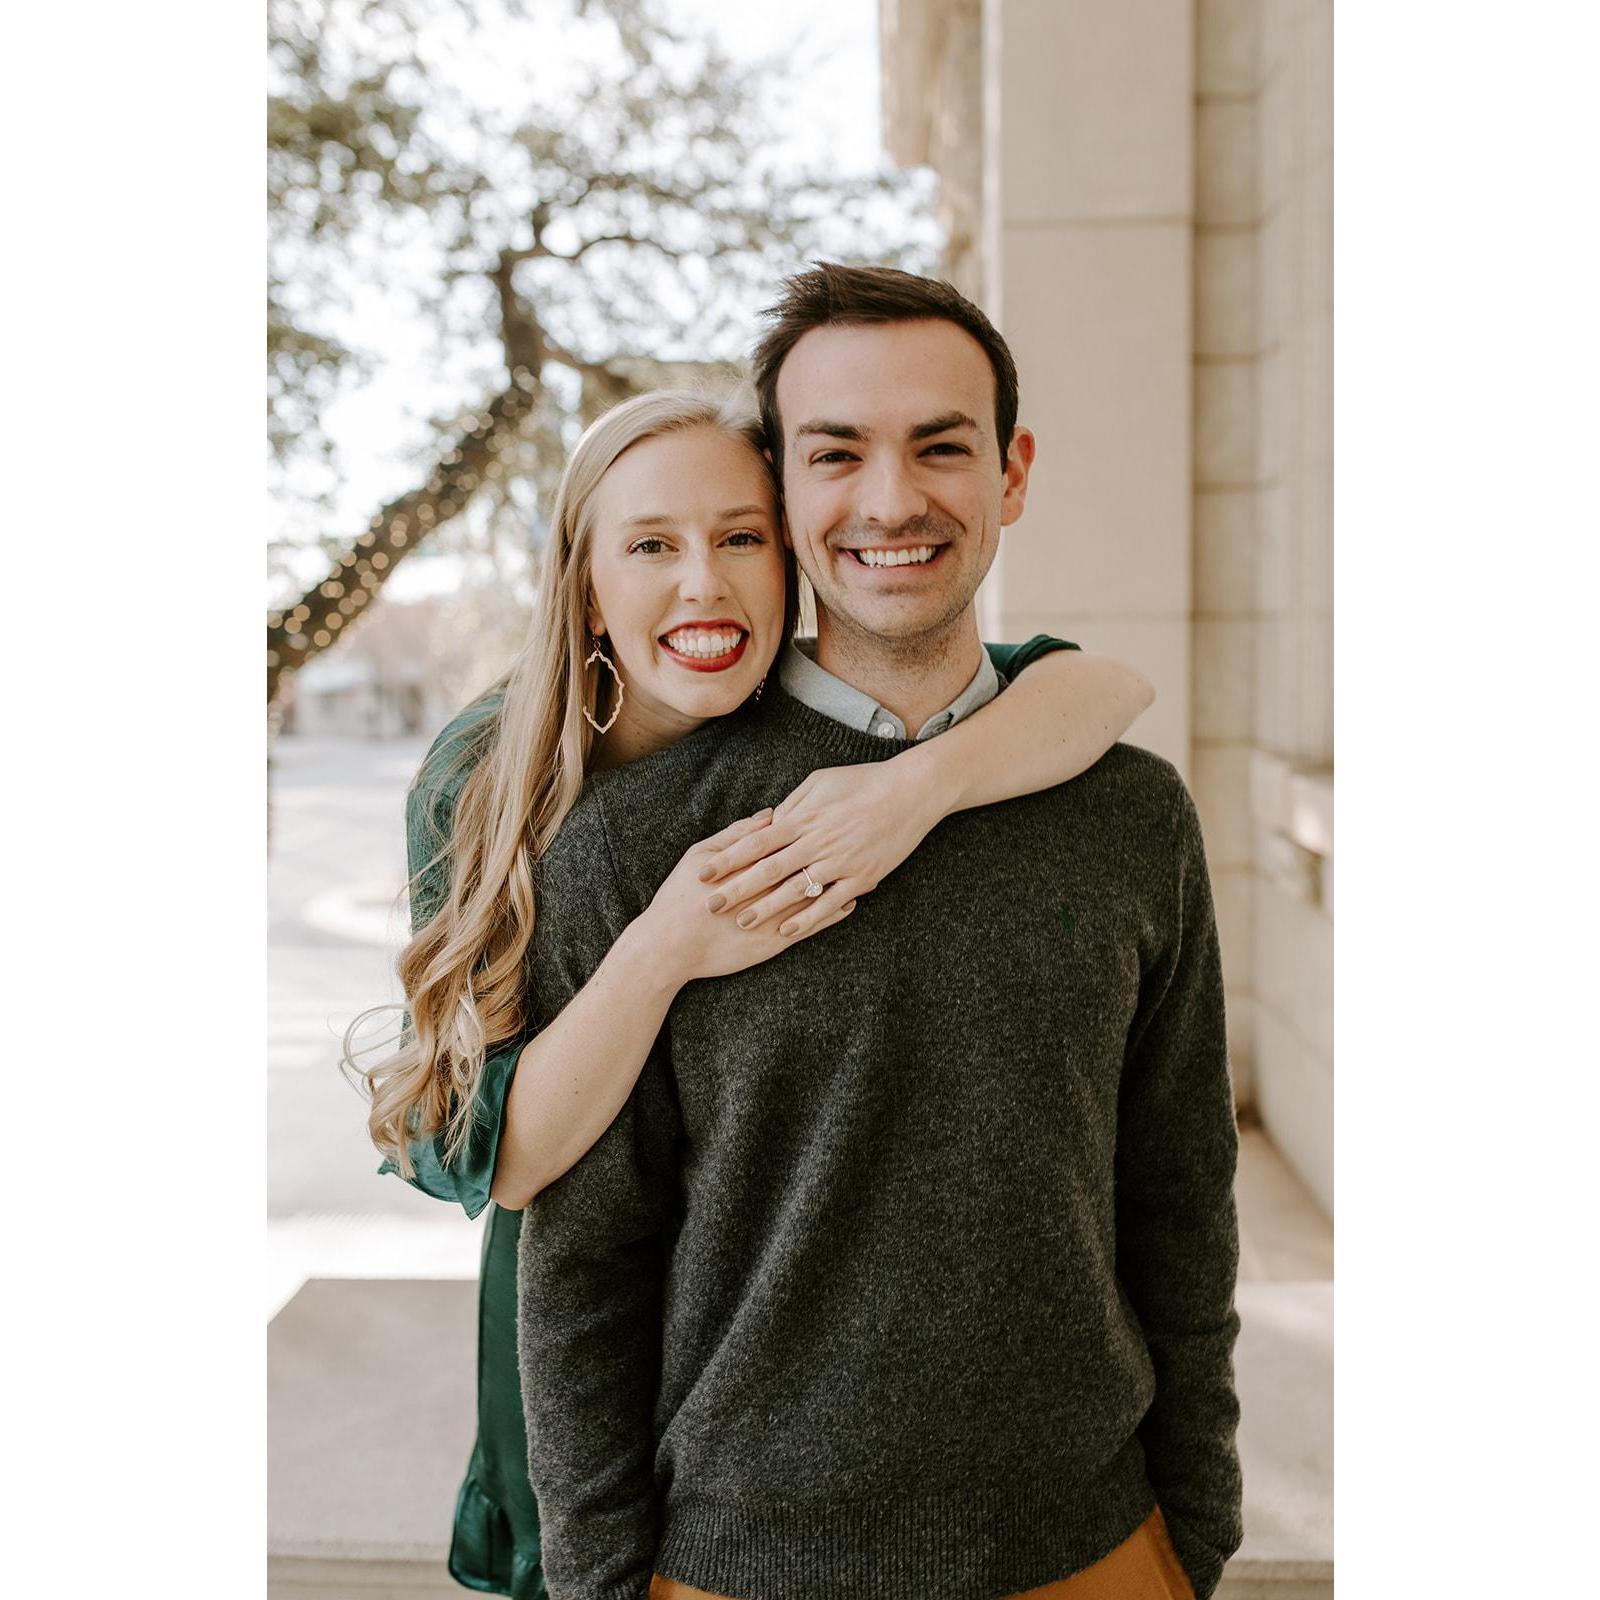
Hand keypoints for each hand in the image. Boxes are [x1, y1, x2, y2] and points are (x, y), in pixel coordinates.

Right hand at [636, 809, 858, 983]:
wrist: (668, 948)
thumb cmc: (680, 897)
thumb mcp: (701, 856)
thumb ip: (735, 835)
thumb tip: (769, 815)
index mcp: (749, 861)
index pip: (790, 837)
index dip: (817, 824)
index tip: (841, 809)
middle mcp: (765, 887)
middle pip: (810, 861)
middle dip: (839, 848)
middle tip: (866, 832)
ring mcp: (773, 915)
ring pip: (818, 893)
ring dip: (843, 880)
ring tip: (869, 867)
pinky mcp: (775, 941)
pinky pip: (813, 925)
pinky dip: (833, 912)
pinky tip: (850, 902)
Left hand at [696, 763, 944, 934]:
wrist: (911, 791)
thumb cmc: (863, 781)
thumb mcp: (820, 781)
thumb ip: (793, 804)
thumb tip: (768, 822)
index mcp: (804, 818)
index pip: (756, 842)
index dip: (728, 859)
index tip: (703, 873)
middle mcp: (818, 841)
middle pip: (768, 869)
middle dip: (737, 888)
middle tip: (710, 905)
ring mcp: (840, 861)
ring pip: (796, 889)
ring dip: (767, 907)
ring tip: (742, 921)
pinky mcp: (862, 877)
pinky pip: (830, 902)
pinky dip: (807, 917)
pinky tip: (787, 930)